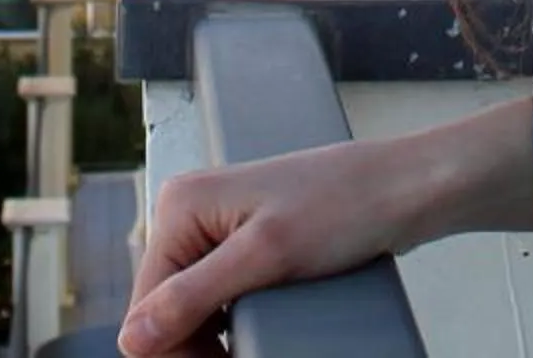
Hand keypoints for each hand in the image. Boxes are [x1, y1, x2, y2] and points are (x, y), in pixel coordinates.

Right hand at [117, 142, 400, 356]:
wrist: (401, 190)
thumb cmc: (342, 206)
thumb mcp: (265, 257)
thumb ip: (193, 297)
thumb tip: (131, 340)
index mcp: (179, 206)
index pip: (147, 305)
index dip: (175, 351)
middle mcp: (188, 214)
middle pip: (165, 310)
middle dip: (195, 348)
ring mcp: (215, 229)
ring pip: (190, 311)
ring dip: (213, 343)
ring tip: (247, 353)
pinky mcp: (242, 244)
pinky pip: (216, 300)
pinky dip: (229, 328)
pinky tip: (252, 336)